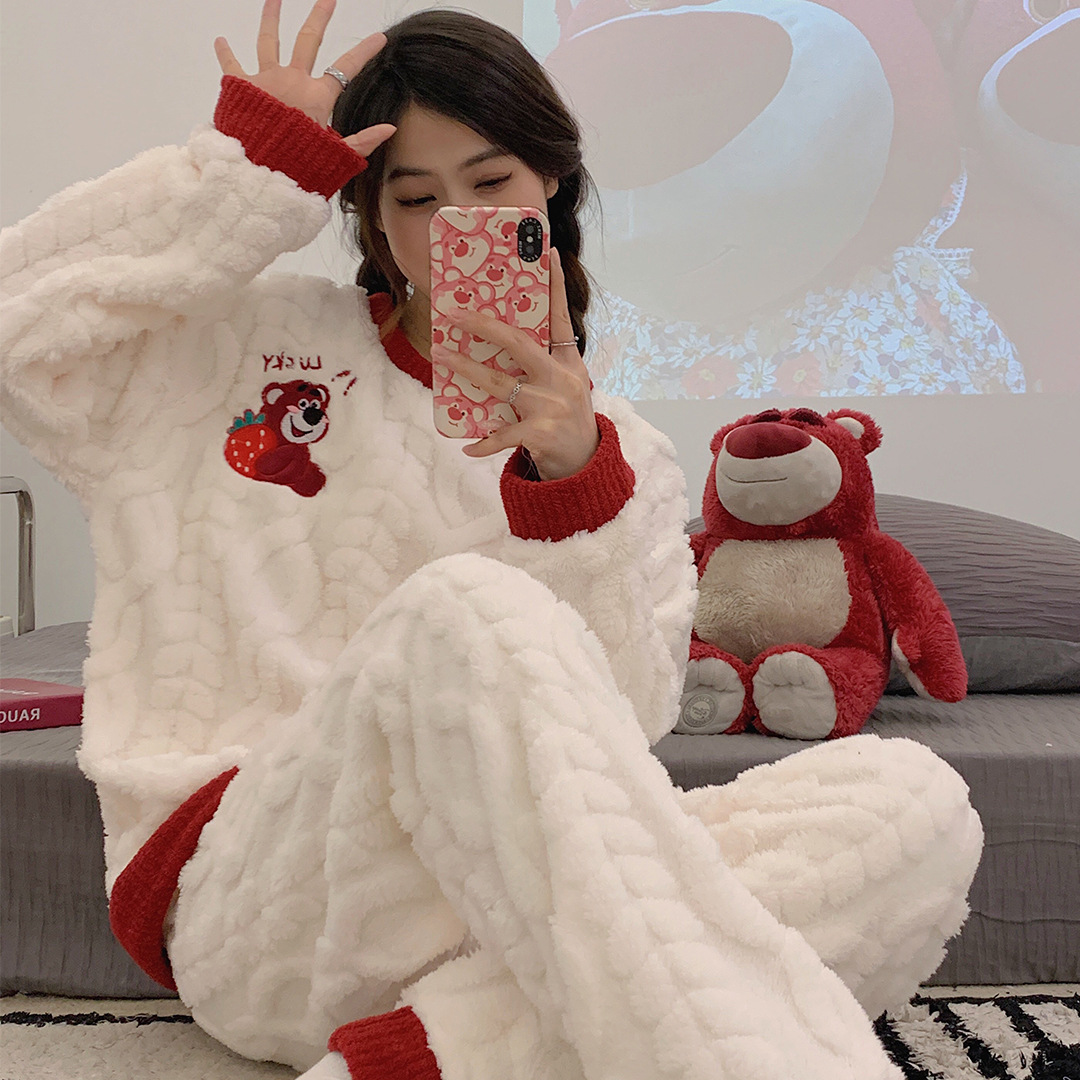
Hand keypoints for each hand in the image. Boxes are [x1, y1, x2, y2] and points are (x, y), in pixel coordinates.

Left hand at [215, 0, 395, 156]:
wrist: (258, 170)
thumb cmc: (297, 167)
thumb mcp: (337, 156)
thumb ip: (364, 141)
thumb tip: (389, 129)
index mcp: (317, 97)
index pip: (347, 68)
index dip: (365, 51)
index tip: (379, 37)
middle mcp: (293, 80)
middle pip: (308, 40)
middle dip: (320, 16)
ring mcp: (266, 80)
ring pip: (269, 41)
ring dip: (271, 17)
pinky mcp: (240, 87)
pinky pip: (231, 65)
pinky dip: (225, 52)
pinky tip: (220, 40)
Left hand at [432, 249, 599, 480]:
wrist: (586, 464)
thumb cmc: (567, 419)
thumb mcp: (566, 386)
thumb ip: (543, 364)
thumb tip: (503, 340)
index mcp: (569, 364)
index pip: (562, 319)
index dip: (557, 287)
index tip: (550, 255)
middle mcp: (562, 380)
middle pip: (519, 344)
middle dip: (485, 327)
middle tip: (455, 315)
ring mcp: (550, 406)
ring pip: (499, 383)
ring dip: (466, 370)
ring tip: (442, 358)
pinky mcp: (539, 434)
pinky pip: (503, 435)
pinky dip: (484, 443)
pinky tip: (468, 447)